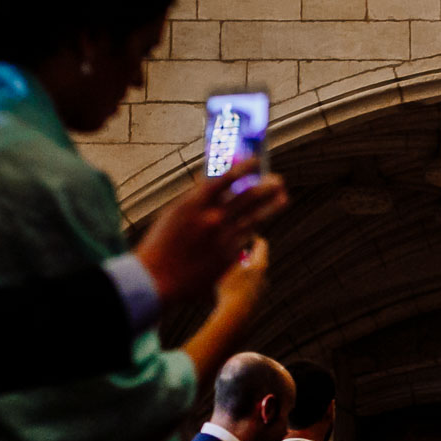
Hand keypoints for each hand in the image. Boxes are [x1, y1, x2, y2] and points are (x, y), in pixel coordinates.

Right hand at [132, 159, 287, 304]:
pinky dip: (253, 227)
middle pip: (248, 196)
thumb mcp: (174, 213)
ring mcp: (223, 237)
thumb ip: (196, 198)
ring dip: (271, 206)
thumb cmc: (160, 244)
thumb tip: (212, 181)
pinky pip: (246, 237)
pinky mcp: (229, 256)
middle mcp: (213, 218)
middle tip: (278, 181)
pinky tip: (260, 223)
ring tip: (283, 198)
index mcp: (196, 203)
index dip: (244, 167)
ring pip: (254, 217)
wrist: (157, 279)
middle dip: (266, 186)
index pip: (226, 178)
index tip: (256, 161)